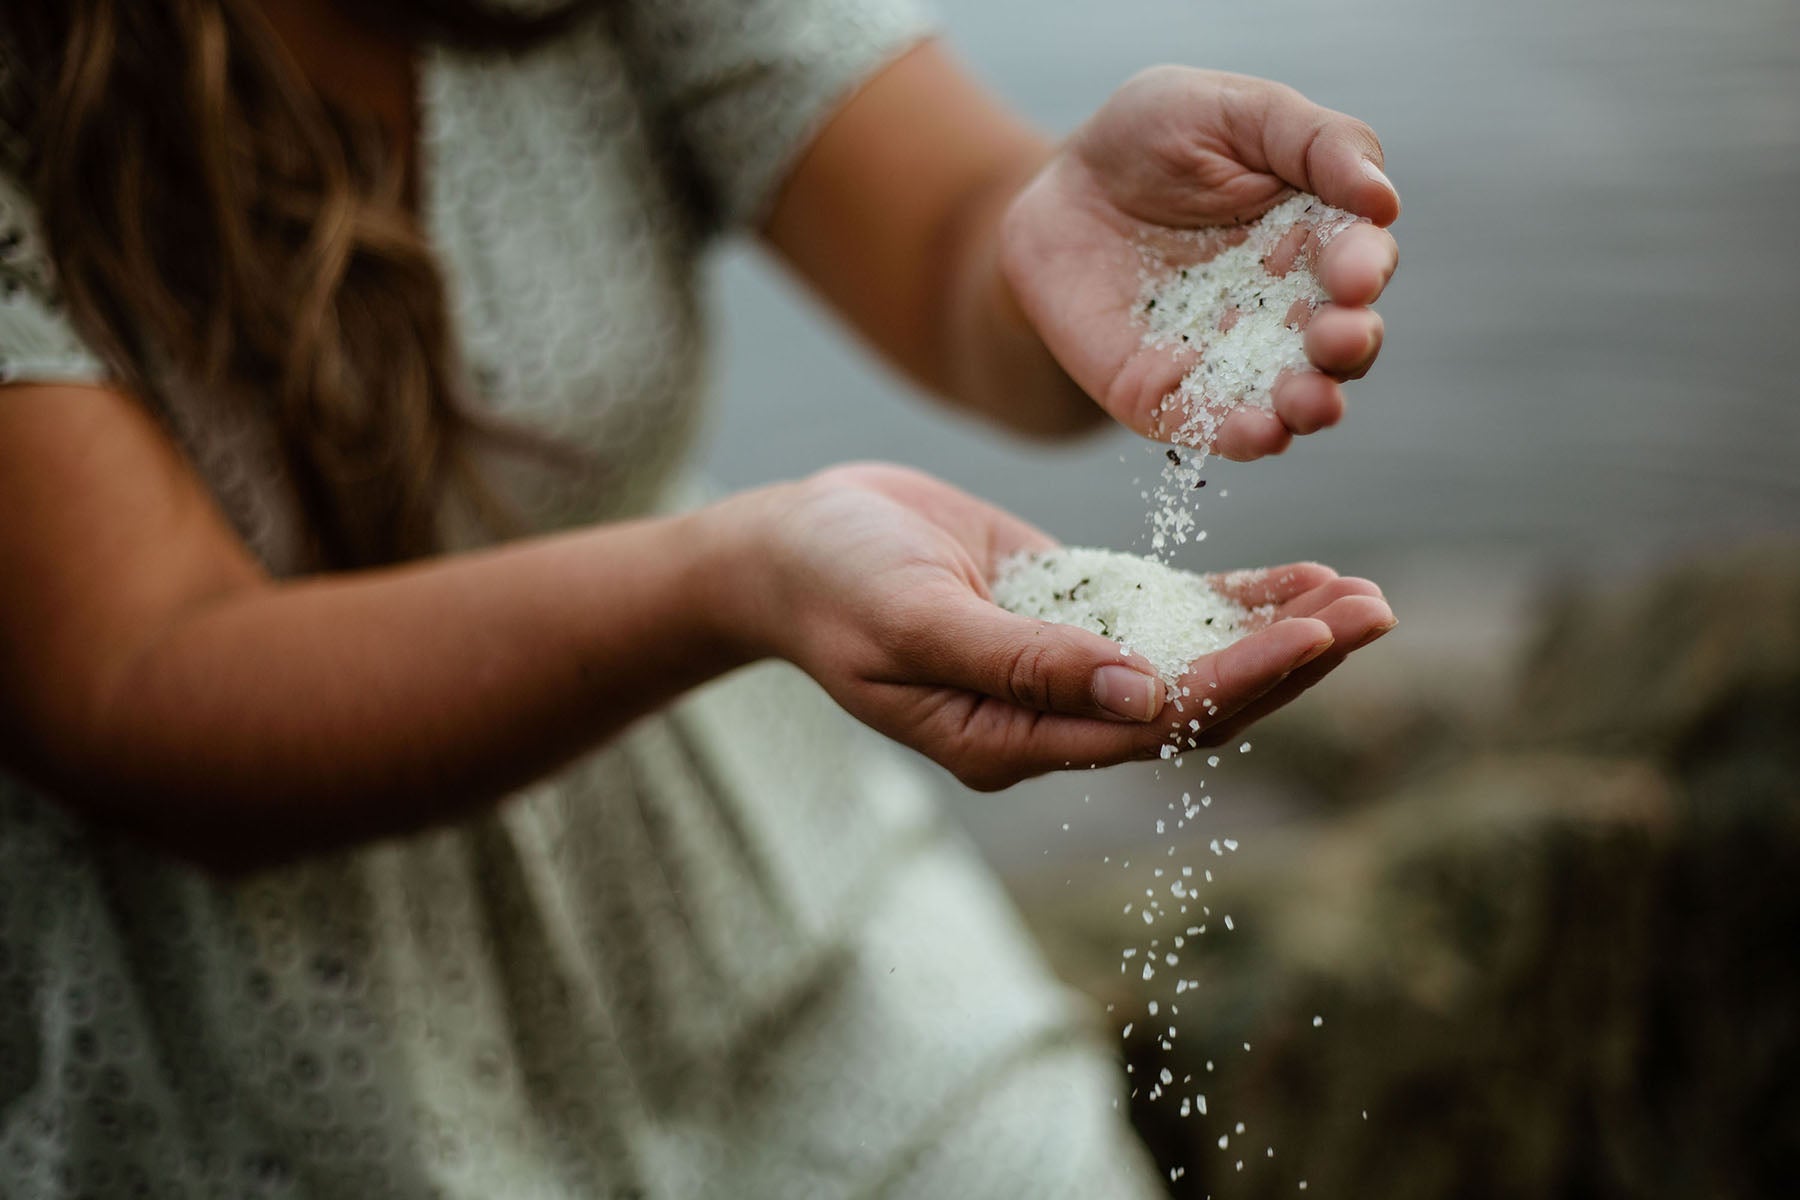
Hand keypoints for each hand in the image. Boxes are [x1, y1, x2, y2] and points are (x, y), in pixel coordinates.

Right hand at [736, 463, 1394, 790]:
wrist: (788, 545)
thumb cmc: (832, 583)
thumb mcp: (914, 619)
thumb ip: (1022, 660)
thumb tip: (1142, 692)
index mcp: (1013, 739)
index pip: (1153, 724)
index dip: (1242, 682)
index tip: (1318, 633)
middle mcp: (1052, 714)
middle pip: (1196, 703)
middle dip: (1288, 660)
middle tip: (1378, 613)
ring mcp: (1066, 665)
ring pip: (1194, 661)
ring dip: (1277, 631)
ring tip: (1365, 597)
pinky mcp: (1071, 612)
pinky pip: (1166, 615)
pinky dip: (1232, 600)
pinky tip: (1300, 578)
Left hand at [1000, 68, 1400, 459]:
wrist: (1061, 186)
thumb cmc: (1157, 134)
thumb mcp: (1238, 111)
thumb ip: (1317, 145)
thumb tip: (1384, 200)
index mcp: (1318, 237)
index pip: (1360, 262)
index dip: (1364, 271)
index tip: (1354, 273)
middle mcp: (1287, 308)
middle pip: (1341, 342)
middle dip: (1349, 346)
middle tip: (1338, 338)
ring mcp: (1230, 357)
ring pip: (1289, 397)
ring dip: (1310, 406)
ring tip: (1311, 403)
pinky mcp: (1167, 392)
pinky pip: (1209, 423)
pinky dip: (1240, 435)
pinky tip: (1260, 434)